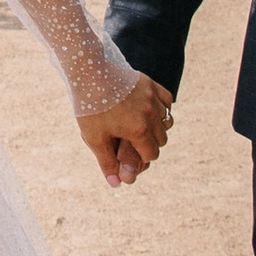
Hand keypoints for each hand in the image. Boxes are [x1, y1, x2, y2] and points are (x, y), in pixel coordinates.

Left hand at [76, 72, 173, 186]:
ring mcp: (153, 98)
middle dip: (149, 144)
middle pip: (161, 139)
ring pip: (166, 121)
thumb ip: (107, 162)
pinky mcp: (151, 84)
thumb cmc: (89, 106)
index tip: (129, 154)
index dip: (140, 158)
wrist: (88, 70)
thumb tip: (116, 184)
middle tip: (133, 141)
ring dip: (157, 127)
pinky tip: (148, 110)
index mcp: (139, 130)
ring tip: (140, 126)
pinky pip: (167, 100)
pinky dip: (161, 108)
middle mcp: (151, 114)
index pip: (152, 154)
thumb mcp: (94, 138)